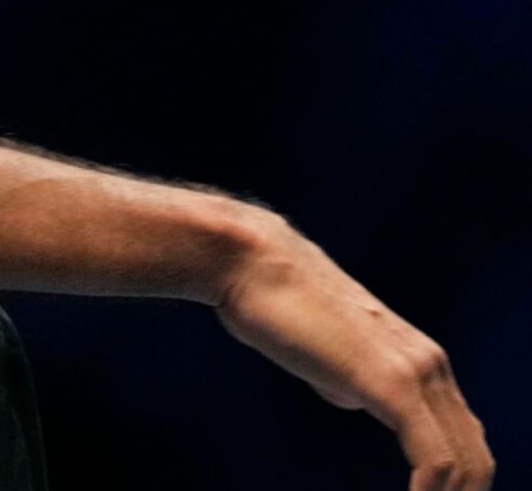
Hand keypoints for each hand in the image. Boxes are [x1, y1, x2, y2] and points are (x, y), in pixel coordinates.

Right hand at [216, 212, 491, 490]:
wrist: (254, 263)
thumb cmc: (276, 303)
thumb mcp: (324, 352)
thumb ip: (348, 378)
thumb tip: (351, 398)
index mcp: (419, 359)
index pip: (462, 438)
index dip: (457, 483)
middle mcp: (431, 365)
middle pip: (477, 457)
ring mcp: (416, 372)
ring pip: (465, 462)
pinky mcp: (391, 382)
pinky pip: (434, 458)